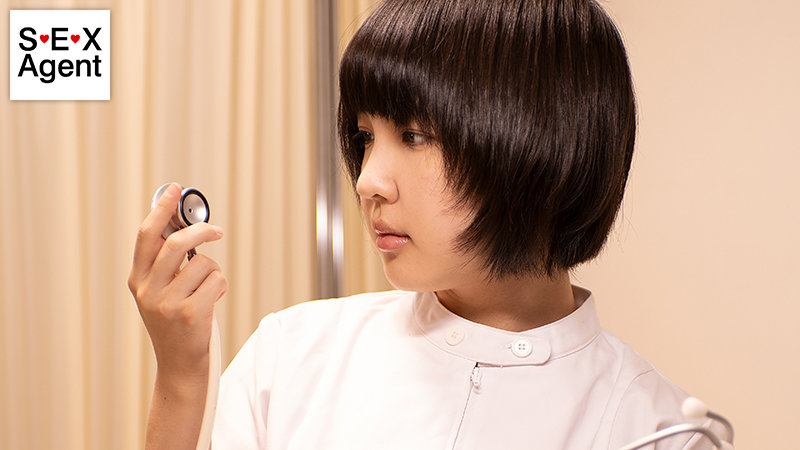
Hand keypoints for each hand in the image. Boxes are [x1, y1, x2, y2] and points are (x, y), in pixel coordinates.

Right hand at [128, 183, 226, 379]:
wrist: (179, 367)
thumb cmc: (175, 323)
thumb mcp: (160, 292)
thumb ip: (166, 262)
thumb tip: (185, 224)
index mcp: (137, 280)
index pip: (146, 236)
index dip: (161, 209)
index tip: (175, 189)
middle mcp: (148, 291)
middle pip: (176, 243)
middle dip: (200, 231)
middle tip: (216, 231)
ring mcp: (168, 304)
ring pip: (203, 264)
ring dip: (213, 272)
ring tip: (206, 291)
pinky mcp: (190, 315)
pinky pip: (217, 281)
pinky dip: (220, 288)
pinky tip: (211, 304)